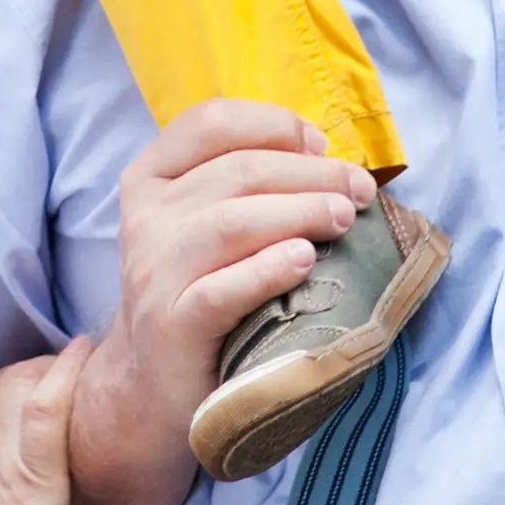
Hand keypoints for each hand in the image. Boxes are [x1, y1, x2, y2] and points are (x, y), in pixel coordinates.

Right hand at [64, 100, 369, 492]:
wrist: (156, 382)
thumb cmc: (202, 292)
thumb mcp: (208, 227)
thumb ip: (249, 187)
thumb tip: (327, 159)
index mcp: (152, 179)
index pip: (210, 123)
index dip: (274, 125)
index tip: (320, 146)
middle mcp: (146, 217)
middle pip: (238, 171)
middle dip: (311, 174)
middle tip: (358, 192)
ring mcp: (153, 271)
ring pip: (233, 221)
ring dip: (301, 213)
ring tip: (343, 220)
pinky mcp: (172, 324)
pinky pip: (224, 289)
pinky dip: (269, 270)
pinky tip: (305, 263)